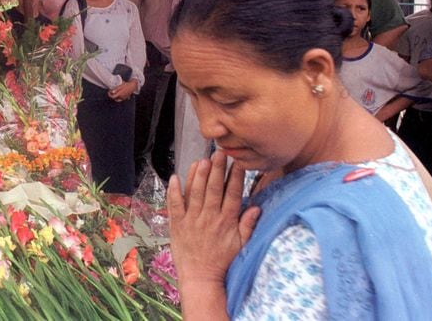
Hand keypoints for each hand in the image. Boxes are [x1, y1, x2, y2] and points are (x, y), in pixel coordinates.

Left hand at [107, 78, 136, 101]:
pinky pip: (121, 99)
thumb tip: (112, 92)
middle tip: (111, 92)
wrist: (133, 86)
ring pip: (118, 99)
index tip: (109, 91)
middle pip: (115, 99)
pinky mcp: (126, 97)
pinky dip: (119, 97)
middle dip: (112, 96)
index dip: (109, 95)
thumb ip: (116, 89)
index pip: (112, 97)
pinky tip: (119, 93)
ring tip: (115, 93)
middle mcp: (121, 97)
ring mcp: (124, 98)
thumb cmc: (126, 85)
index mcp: (120, 94)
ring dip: (116, 97)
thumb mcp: (120, 86)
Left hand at [166, 152, 259, 288]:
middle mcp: (209, 218)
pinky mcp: (177, 224)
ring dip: (197, 175)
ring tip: (201, 160)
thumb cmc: (222, 261)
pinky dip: (174, 190)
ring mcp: (192, 220)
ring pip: (195, 193)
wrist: (201, 278)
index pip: (232, 194)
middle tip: (219, 153)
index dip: (235, 177)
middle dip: (216, 169)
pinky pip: (174, 204)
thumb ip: (248, 225)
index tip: (238, 162)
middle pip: (213, 189)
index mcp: (226, 222)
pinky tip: (175, 177)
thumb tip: (257, 207)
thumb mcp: (241, 245)